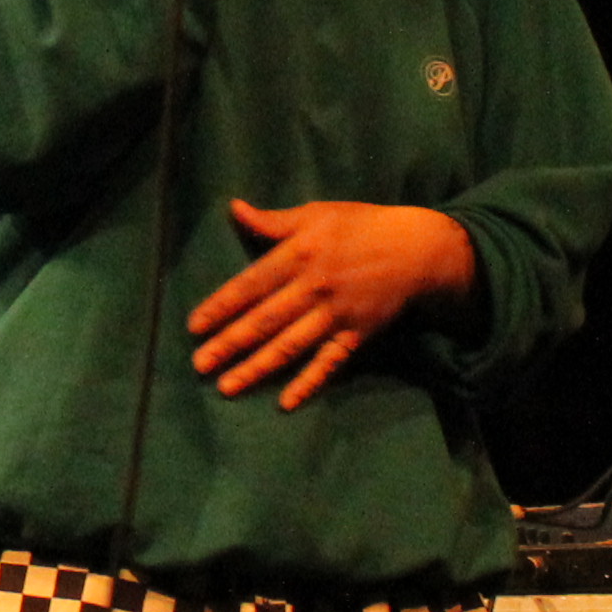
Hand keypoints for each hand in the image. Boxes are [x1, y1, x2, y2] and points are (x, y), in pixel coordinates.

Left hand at [188, 198, 474, 406]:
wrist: (417, 248)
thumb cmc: (361, 226)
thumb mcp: (317, 213)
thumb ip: (273, 221)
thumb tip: (234, 208)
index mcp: (299, 254)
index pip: (251, 284)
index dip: (221, 306)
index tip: (195, 326)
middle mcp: (313, 287)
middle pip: (265, 320)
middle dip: (230, 344)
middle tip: (199, 365)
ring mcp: (336, 314)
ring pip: (290, 346)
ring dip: (257, 368)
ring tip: (227, 387)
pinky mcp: (357, 334)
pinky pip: (329, 362)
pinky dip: (309, 383)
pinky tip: (286, 402)